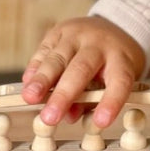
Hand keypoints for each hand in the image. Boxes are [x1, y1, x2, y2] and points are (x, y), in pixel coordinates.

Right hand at [22, 16, 145, 128]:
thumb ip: (93, 100)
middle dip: (64, 95)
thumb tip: (68, 116)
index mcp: (121, 58)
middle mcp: (99, 43)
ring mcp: (78, 34)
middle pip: (82, 69)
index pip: (119, 81)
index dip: (111, 102)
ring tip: (30, 97)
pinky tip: (28, 82)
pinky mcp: (59, 30)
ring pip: (58, 57)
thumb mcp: (114, 80)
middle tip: (50, 117)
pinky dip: (35, 67)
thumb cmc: (114, 62)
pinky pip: (44, 49)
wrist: (112, 28)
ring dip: (42, 80)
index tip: (101, 122)